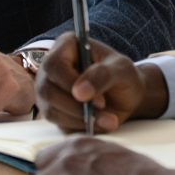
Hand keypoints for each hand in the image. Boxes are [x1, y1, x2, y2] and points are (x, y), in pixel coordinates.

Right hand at [35, 32, 168, 132]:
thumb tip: (79, 92)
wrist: (126, 96)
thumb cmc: (123, 76)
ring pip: (51, 111)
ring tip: (107, 120)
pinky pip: (58, 125)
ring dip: (80, 120)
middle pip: (48, 90)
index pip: (54, 64)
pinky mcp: (53, 110)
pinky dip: (80, 128)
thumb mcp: (122, 70)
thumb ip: (103, 75)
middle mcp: (51, 67)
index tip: (99, 99)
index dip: (71, 83)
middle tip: (104, 110)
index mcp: (66, 46)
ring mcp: (48, 90)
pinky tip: (98, 124)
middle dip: (77, 106)